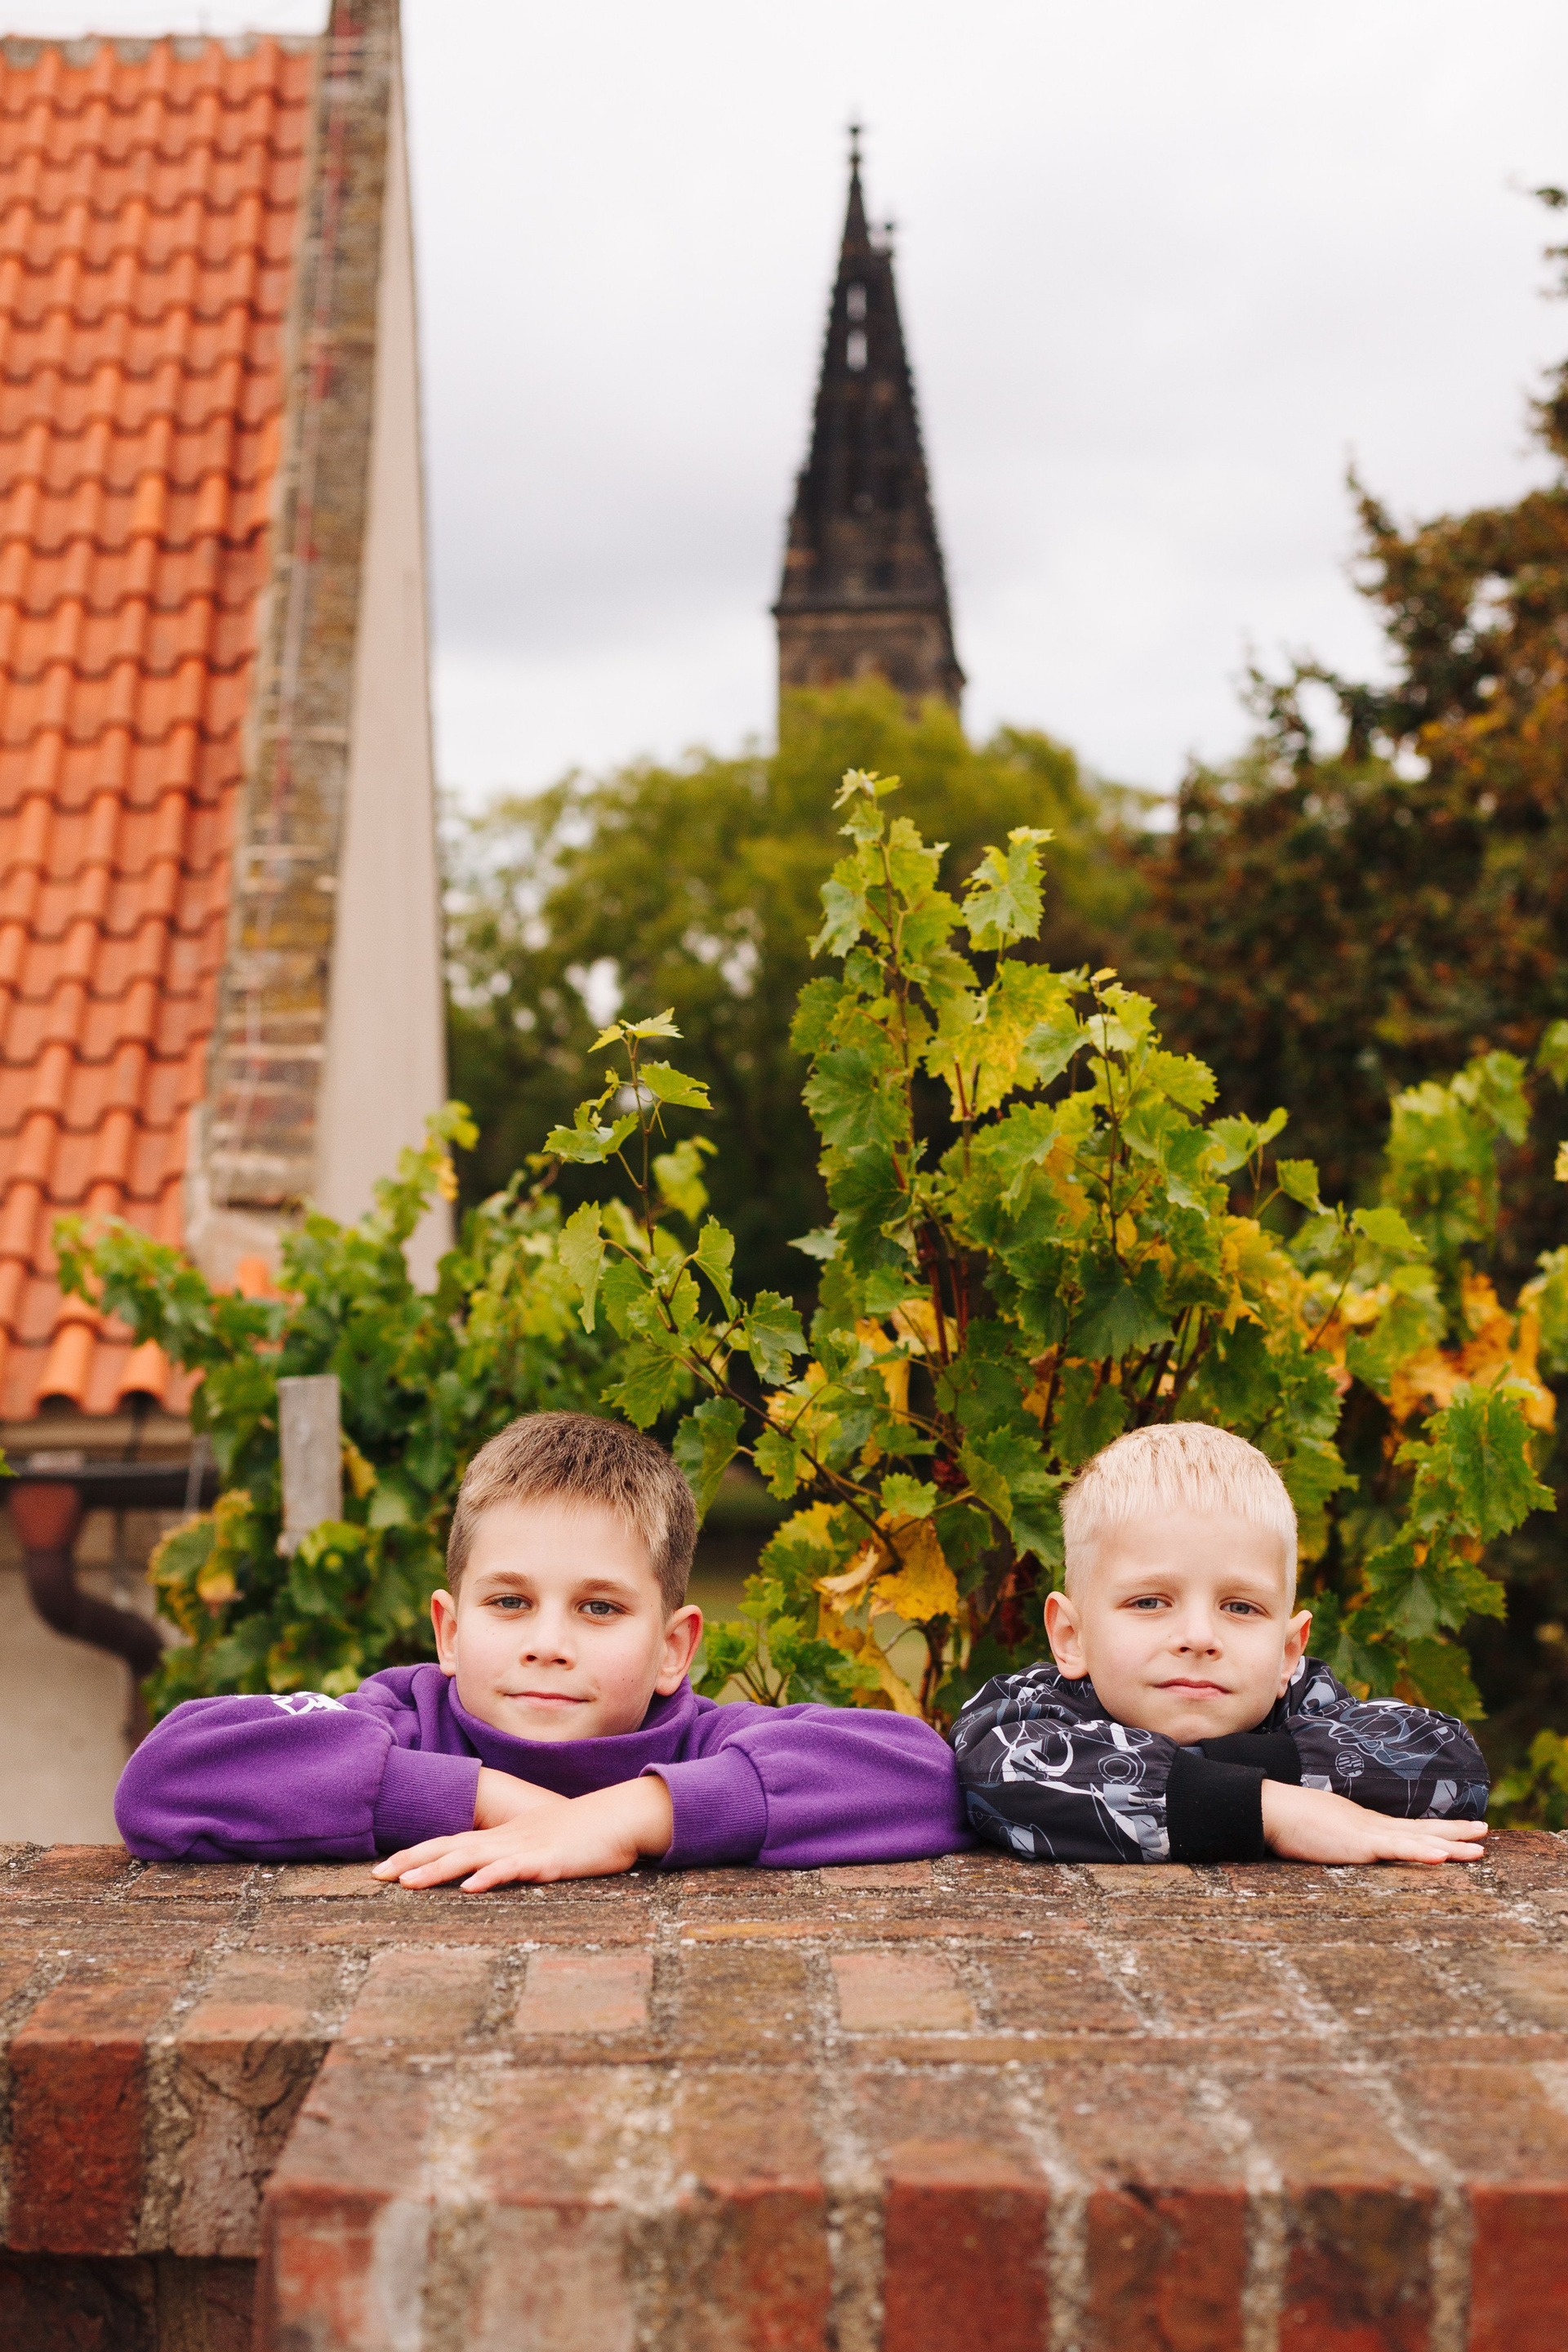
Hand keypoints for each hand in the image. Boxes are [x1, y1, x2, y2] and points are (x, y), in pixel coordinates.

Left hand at [372, 1775, 675, 1890]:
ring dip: (438, 1869)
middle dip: (410, 1861)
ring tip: (407, 1883)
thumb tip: (489, 1875)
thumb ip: (515, 1858)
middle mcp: (506, 1839)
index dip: (415, 1854)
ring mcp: (526, 1847)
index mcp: (502, 1837)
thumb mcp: (542, 1846)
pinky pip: (514, 1869)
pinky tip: (470, 1888)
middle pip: (450, 1846)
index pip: (450, 1842)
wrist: (622, 1817)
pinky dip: (490, 1877)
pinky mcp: (549, 1860)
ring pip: (473, 1858)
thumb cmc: (584, 1836)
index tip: (383, 1870)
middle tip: (374, 1876)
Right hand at [1261, 1779, 1488, 1865]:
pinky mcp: (1359, 1844)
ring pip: (1417, 1839)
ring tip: (1479, 1849)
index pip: (1406, 1826)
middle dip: (1454, 1831)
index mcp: (1363, 1824)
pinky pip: (1397, 1849)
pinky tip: (1442, 1856)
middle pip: (1421, 1828)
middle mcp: (1372, 1825)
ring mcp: (1368, 1833)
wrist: (1271, 1808)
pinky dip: (1421, 1851)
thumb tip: (1341, 1842)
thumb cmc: (1288, 1820)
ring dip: (1450, 1843)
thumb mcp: (1321, 1828)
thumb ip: (1337, 1836)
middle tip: (1484, 1831)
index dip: (1434, 1828)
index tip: (1458, 1828)